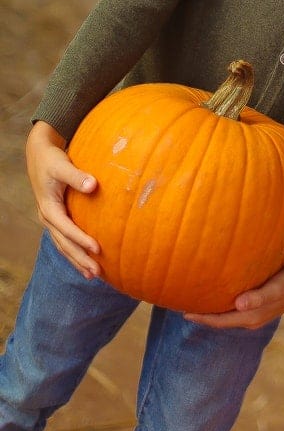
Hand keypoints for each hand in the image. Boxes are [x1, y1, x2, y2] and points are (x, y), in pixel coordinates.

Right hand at [26, 120, 101, 277]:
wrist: (39, 155)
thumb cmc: (52, 160)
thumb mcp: (62, 165)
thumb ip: (77, 176)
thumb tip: (93, 185)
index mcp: (48, 207)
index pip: (66, 228)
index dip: (80, 239)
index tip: (97, 249)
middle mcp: (48, 217)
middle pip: (64, 243)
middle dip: (79, 258)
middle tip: (96, 272)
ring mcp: (51, 220)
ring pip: (63, 245)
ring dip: (77, 260)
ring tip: (92, 275)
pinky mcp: (56, 219)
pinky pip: (64, 240)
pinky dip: (74, 251)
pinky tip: (86, 261)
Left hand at [184, 258, 283, 329]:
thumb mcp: (275, 288)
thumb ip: (258, 297)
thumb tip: (238, 304)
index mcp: (250, 318)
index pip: (219, 321)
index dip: (201, 318)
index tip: (183, 312)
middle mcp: (249, 319)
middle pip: (220, 320)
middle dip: (202, 315)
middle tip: (182, 305)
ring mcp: (253, 313)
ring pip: (226, 314)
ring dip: (211, 310)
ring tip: (195, 300)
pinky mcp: (256, 305)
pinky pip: (233, 308)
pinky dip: (222, 304)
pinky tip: (217, 293)